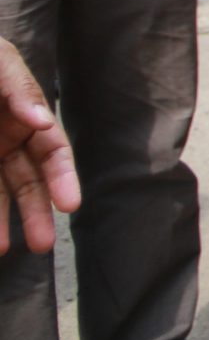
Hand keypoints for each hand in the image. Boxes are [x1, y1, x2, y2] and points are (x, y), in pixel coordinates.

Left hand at [0, 37, 76, 254]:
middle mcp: (6, 142)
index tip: (70, 204)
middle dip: (35, 213)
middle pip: (27, 183)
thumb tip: (43, 121)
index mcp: (25, 119)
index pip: (52, 154)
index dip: (63, 178)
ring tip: (2, 250)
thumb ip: (20, 89)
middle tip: (43, 245)